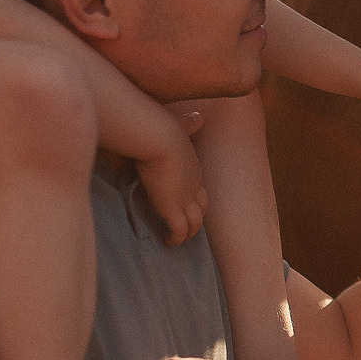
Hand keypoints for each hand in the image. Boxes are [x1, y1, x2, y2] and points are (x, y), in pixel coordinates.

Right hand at [135, 110, 206, 244]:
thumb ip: (185, 123)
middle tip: (185, 228)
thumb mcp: (176, 123)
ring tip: (176, 240)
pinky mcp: (172, 207)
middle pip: (203, 207)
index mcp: (193, 165)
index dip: (194, 197)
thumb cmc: (159, 126)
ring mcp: (185, 197)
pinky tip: (168, 242)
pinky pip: (179, 230)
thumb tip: (198, 117)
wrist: (158, 135)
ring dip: (187, 233)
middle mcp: (194, 183)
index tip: (186, 205)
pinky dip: (175, 238)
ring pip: (194, 223)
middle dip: (196, 219)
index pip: (198, 186)